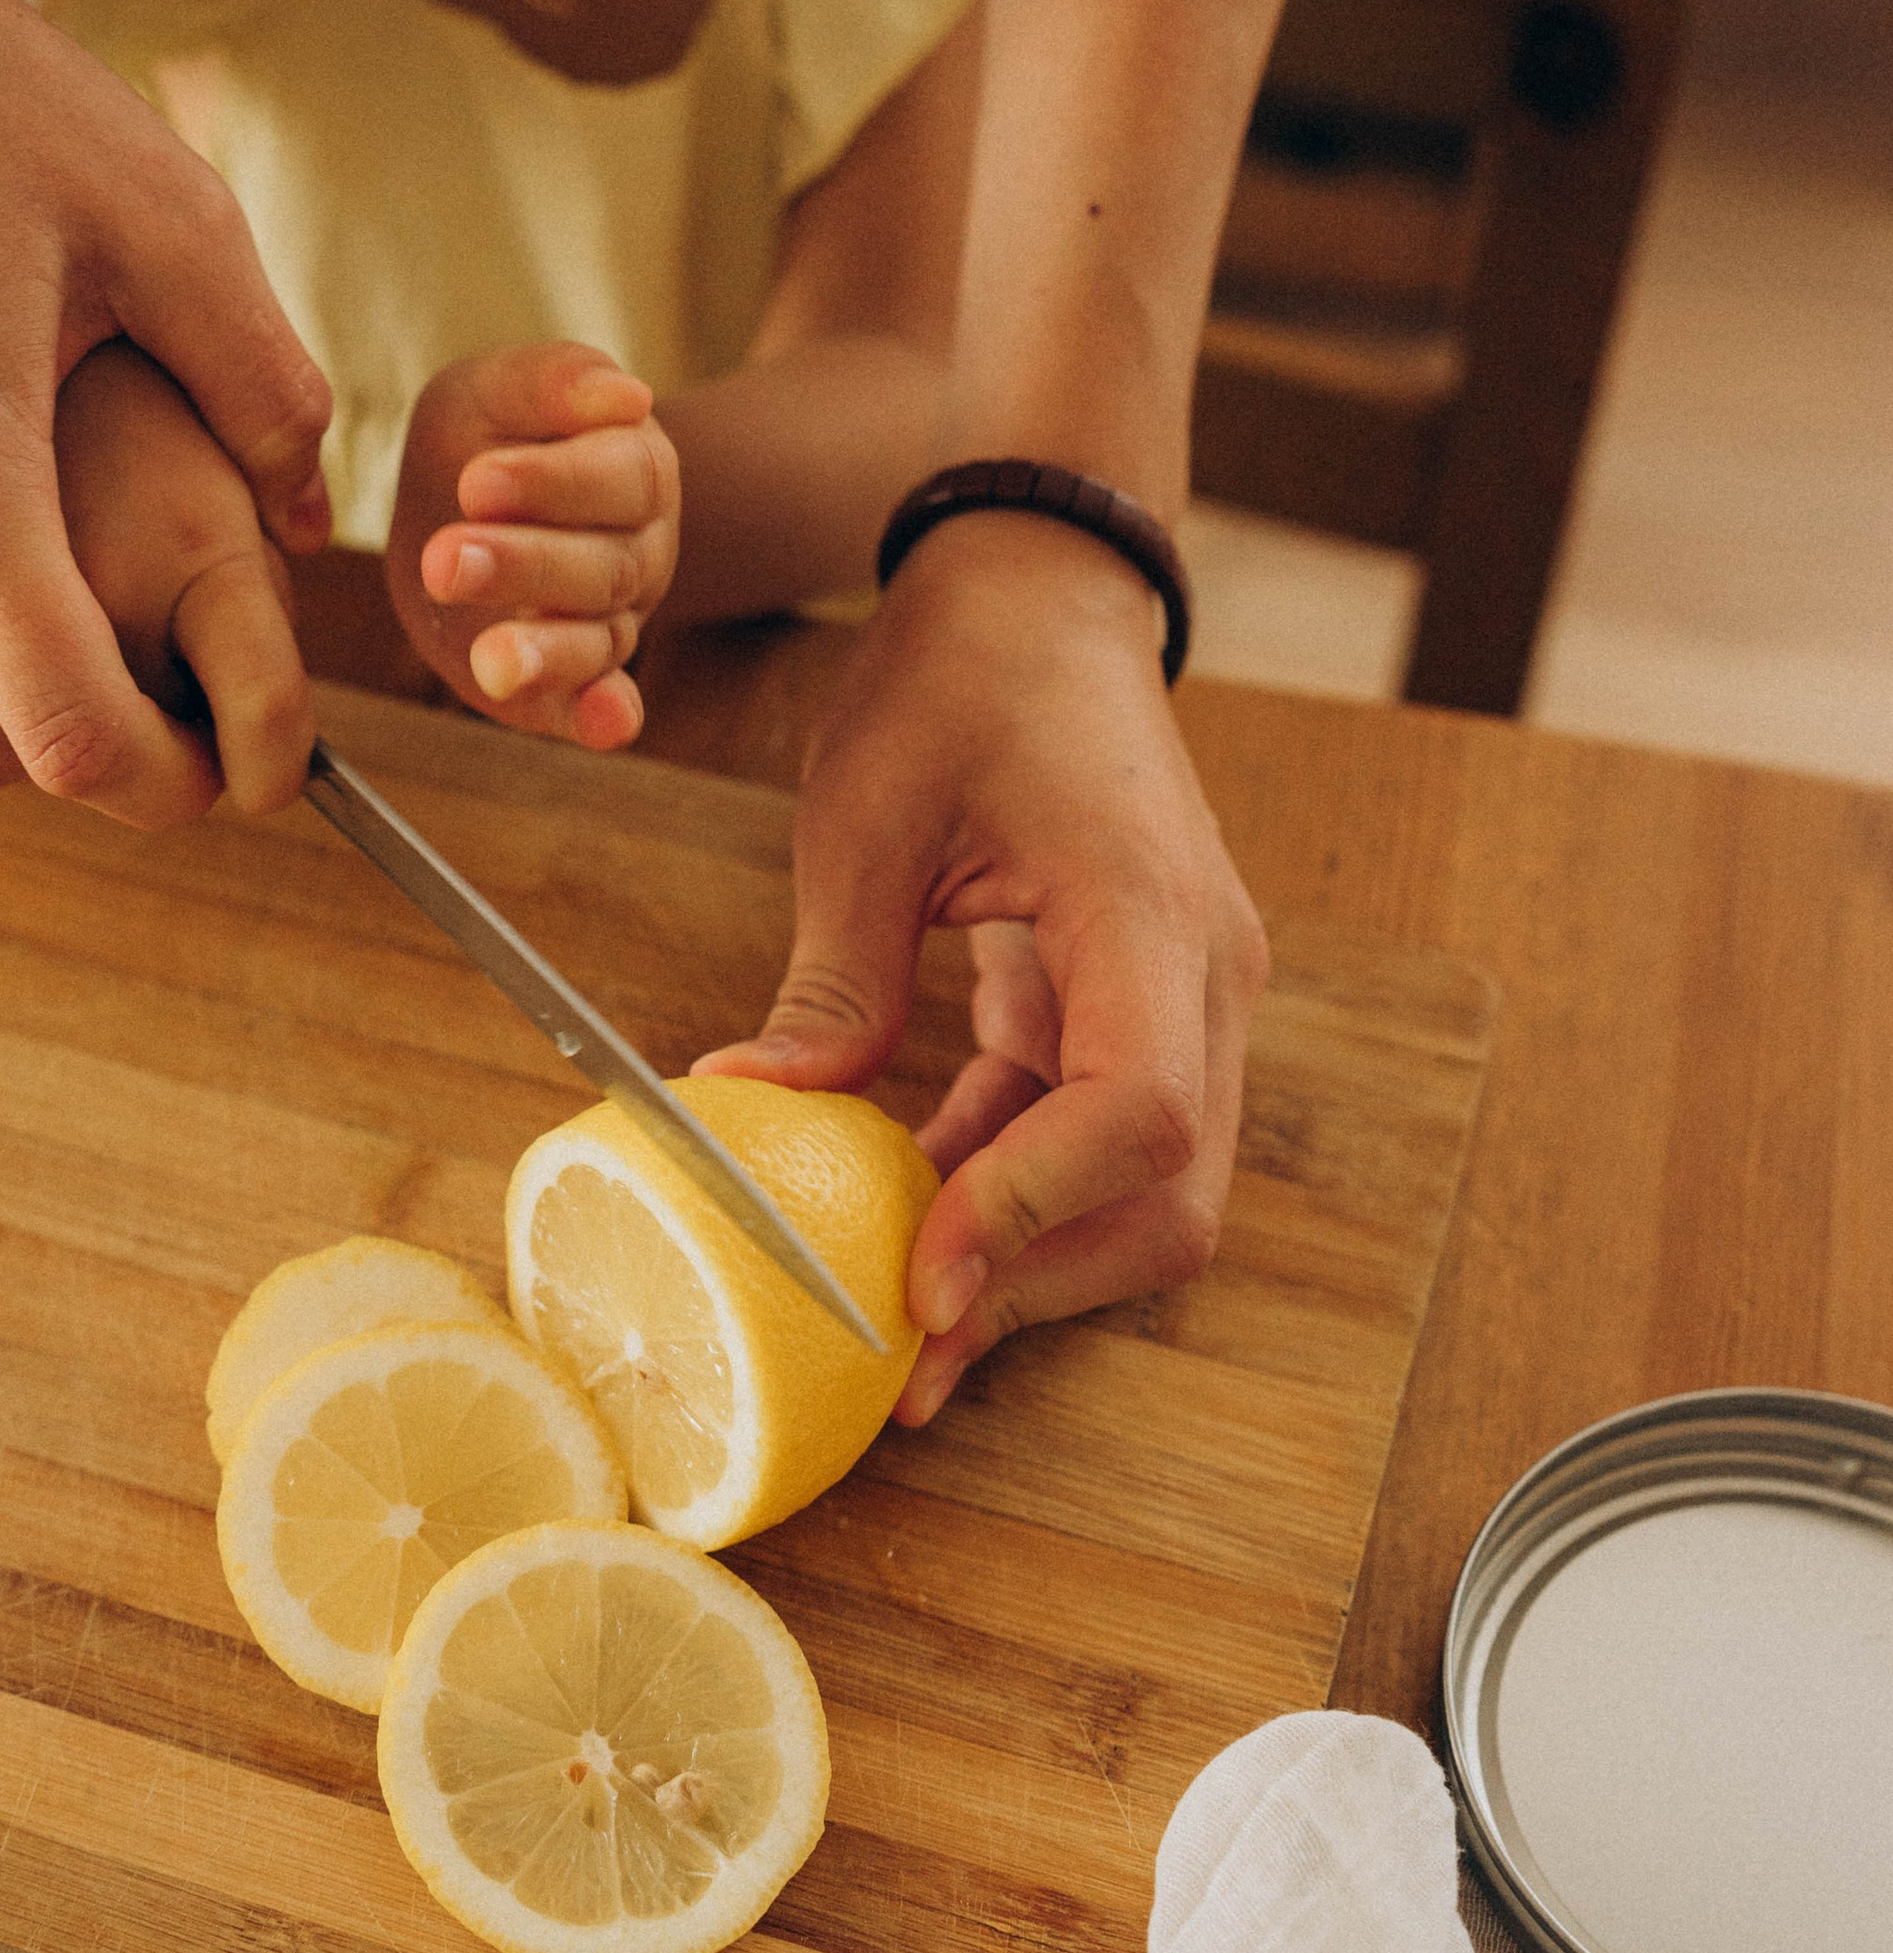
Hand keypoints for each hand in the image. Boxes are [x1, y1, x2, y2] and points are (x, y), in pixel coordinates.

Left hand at [386, 344, 679, 750]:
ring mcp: (614, 622)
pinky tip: (600, 727)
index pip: (617, 477)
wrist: (470, 495)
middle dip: (524, 566)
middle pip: (602, 564)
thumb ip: (551, 383)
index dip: (551, 484)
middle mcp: (638, 552)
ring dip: (548, 652)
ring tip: (493, 661)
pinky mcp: (572, 680)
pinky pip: (596, 704)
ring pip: (598, 640)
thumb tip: (628, 397)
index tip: (476, 481)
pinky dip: (601, 718)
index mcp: (633, 469)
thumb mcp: (500, 388)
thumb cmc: (491, 432)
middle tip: (447, 559)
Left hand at [695, 509, 1267, 1412]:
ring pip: (1144, 1191)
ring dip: (1025, 1262)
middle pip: (1171, 1194)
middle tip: (904, 1362)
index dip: (1031, 1212)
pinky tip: (905, 1226)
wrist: (1042, 590)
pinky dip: (1006, 1194)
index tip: (921, 1277)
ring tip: (894, 1326)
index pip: (1137, 1107)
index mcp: (1148, 909)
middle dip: (1039, 1287)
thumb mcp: (867, 813)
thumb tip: (750, 1113)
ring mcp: (1185, 997)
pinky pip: (1090, 1138)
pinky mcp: (1141, 1009)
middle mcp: (1202, 973)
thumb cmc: (964, 670)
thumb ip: (833, 978)